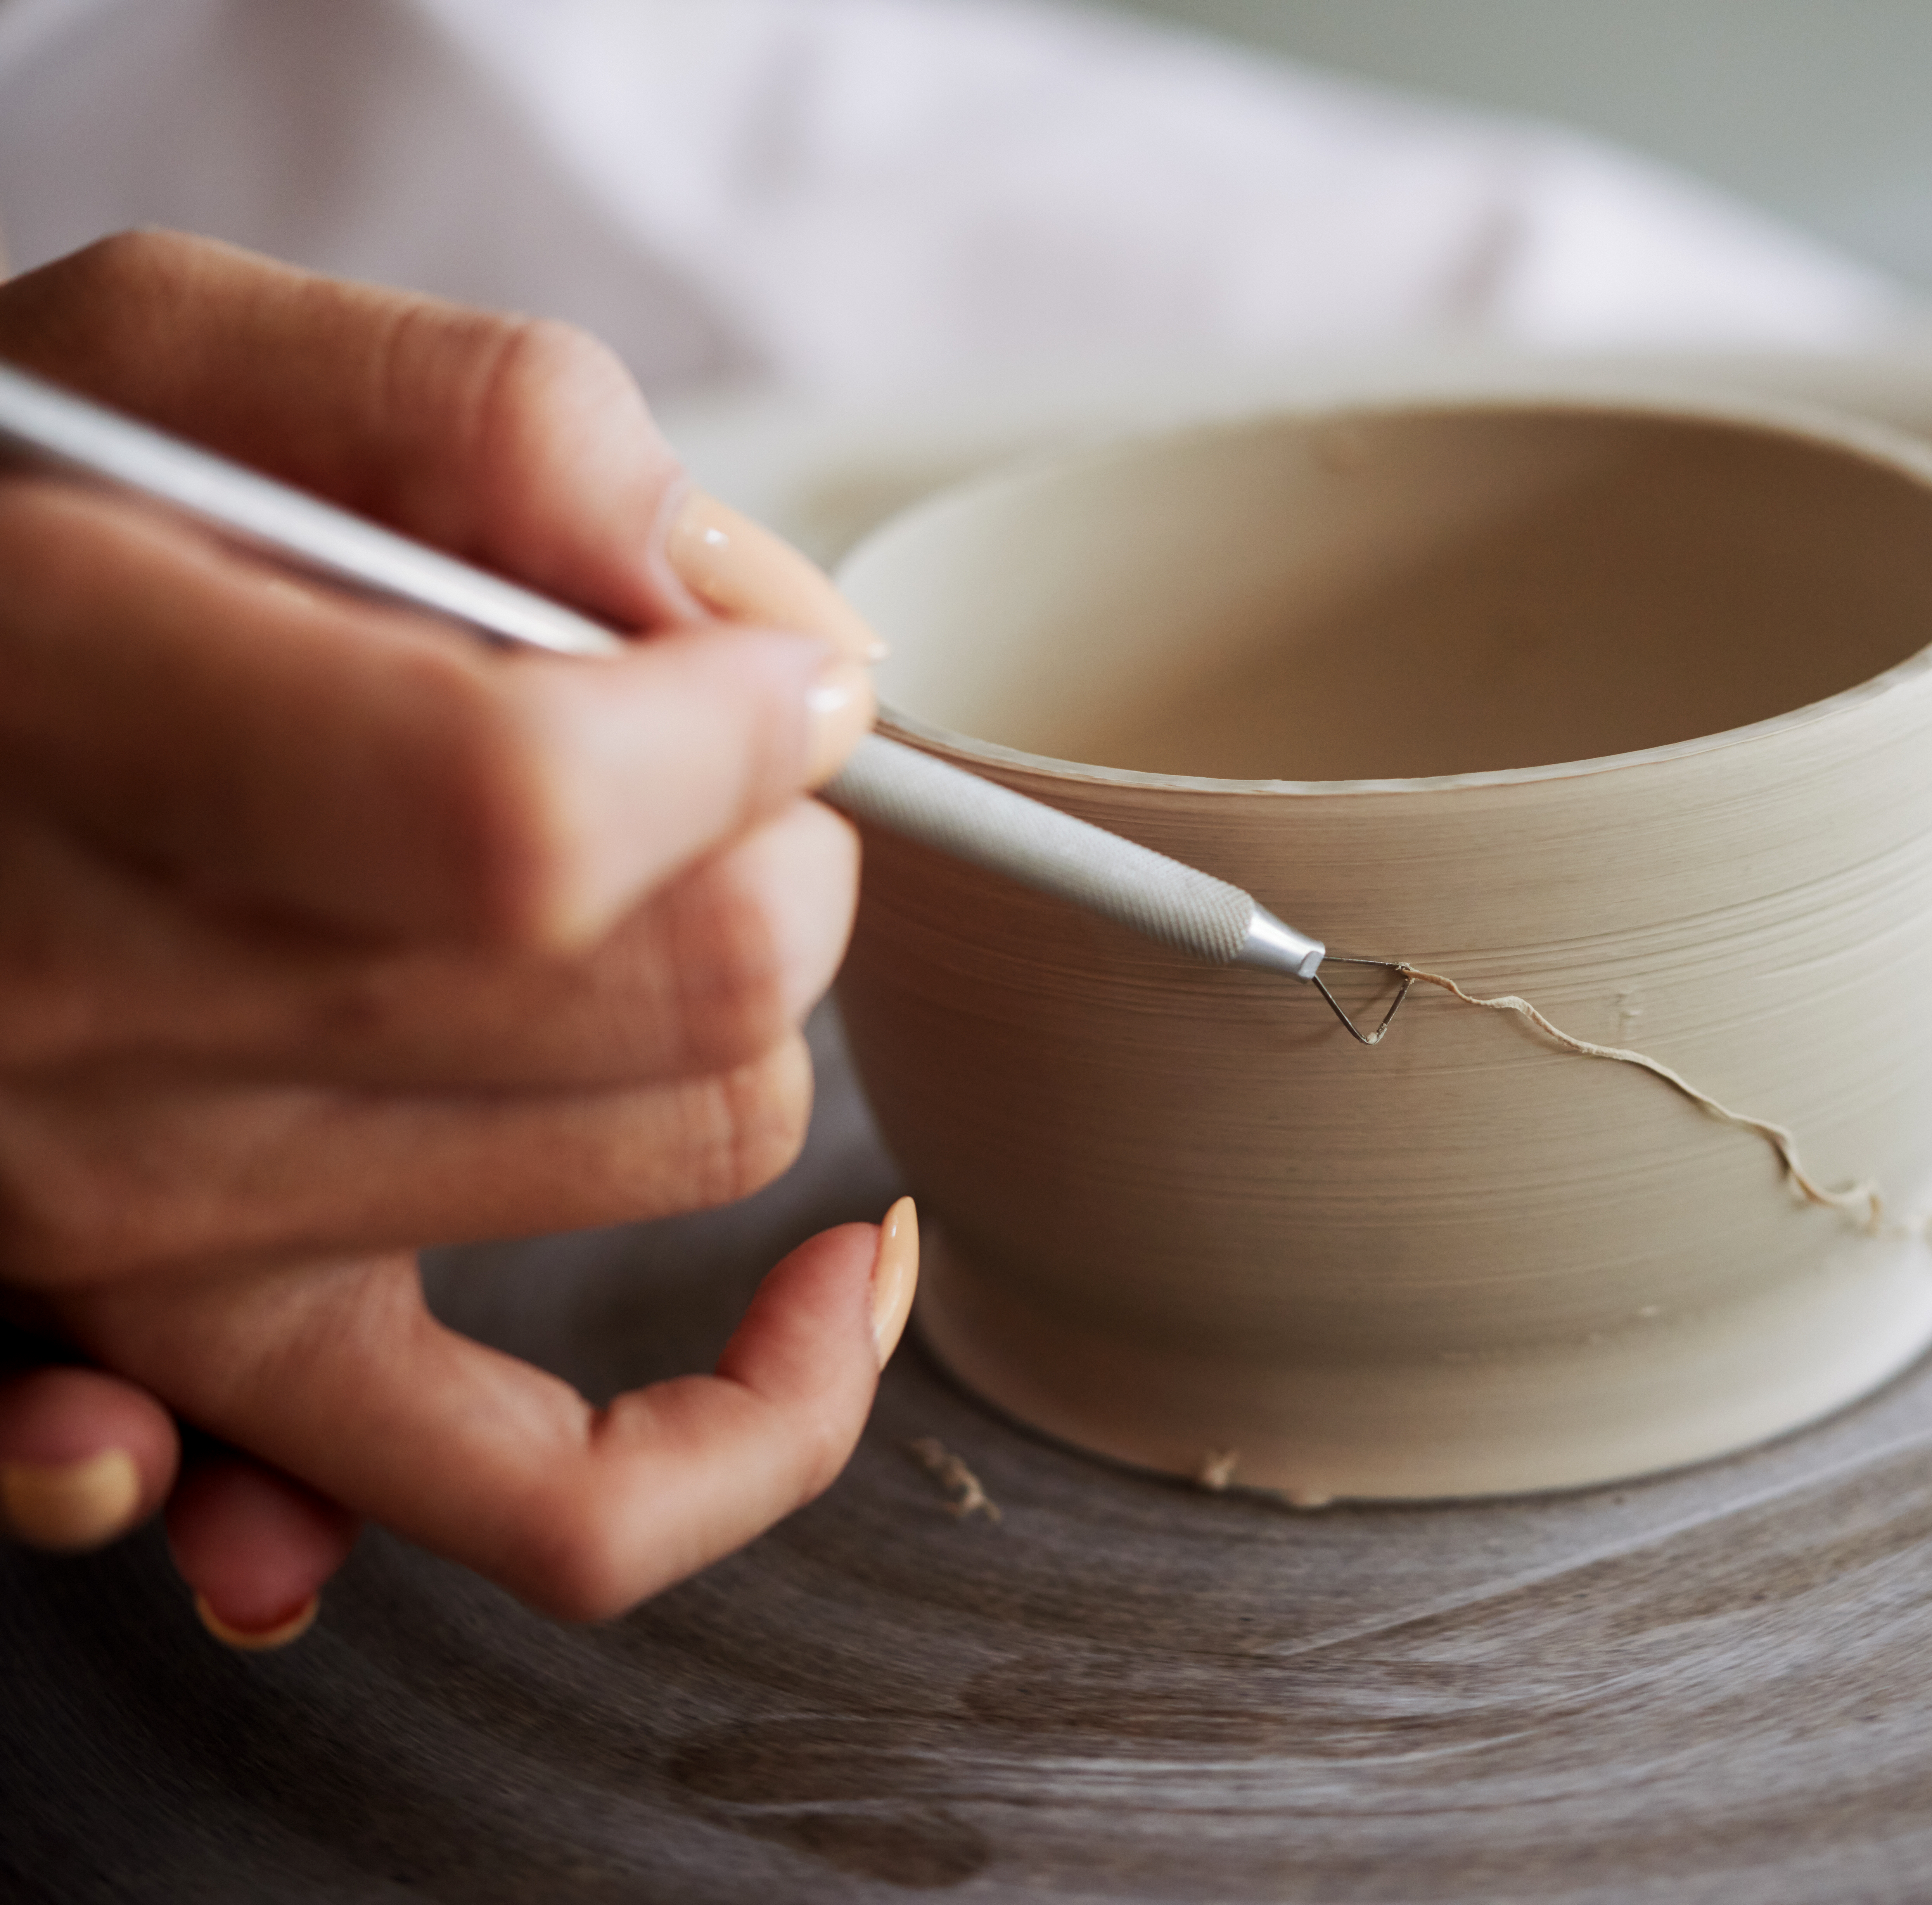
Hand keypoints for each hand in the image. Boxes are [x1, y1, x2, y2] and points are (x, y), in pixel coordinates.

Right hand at [0, 231, 917, 1638]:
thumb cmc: (1, 542)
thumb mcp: (167, 368)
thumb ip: (484, 429)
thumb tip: (771, 629)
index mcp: (75, 734)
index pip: (537, 814)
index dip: (733, 724)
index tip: (757, 669)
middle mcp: (105, 1023)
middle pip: (692, 983)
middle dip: (773, 839)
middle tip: (688, 762)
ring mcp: (156, 1232)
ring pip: (700, 1145)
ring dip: (748, 1010)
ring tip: (639, 906)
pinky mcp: (221, 1363)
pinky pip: (558, 1504)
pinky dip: (748, 1420)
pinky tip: (829, 1280)